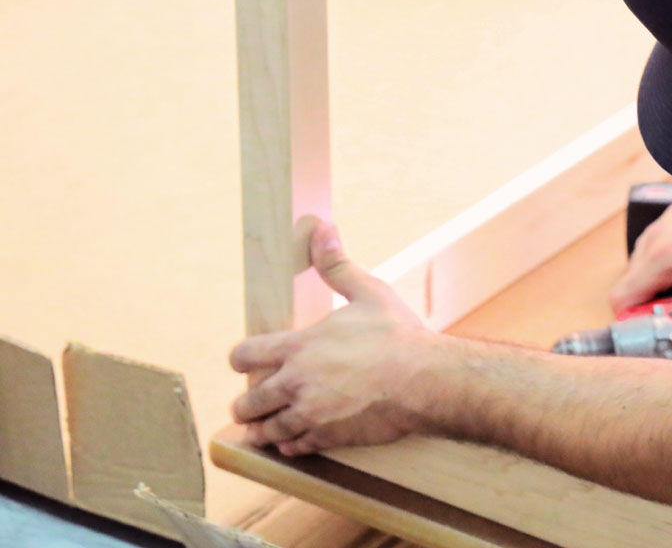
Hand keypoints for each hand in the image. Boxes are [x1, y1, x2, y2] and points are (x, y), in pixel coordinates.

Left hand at [228, 221, 436, 455]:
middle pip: (246, 403)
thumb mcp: (368, 293)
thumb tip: (322, 230)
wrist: (424, 380)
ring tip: (266, 425)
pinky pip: (293, 447)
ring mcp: (309, 413)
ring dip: (264, 428)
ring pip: (266, 430)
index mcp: (299, 347)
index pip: (244, 355)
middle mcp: (295, 383)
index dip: (241, 359)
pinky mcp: (327, 436)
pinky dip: (290, 443)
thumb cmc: (398, 335)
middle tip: (251, 403)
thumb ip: (338, 266)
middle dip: (246, 404)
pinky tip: (295, 438)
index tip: (246, 362)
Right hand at [609, 191, 671, 312]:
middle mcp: (655, 238)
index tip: (652, 333)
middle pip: (628, 283)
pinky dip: (662, 263)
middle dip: (644, 306)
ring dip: (653, 284)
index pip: (620, 299)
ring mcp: (662, 223)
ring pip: (639, 264)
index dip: (630, 323)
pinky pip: (654, 246)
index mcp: (664, 260)